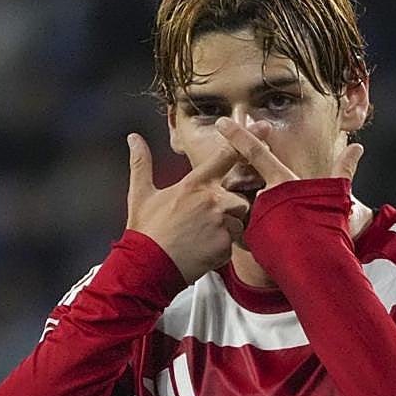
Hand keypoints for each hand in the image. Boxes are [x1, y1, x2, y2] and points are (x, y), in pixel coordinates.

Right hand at [125, 133, 251, 283]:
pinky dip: (221, 249)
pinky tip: (202, 252)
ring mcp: (220, 222)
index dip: (246, 140)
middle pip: (239, 197)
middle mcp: (211, 200)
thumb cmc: (145, 231)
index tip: (262, 128)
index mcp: (194, 184)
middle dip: (229, 209)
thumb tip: (133, 138)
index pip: (226, 156)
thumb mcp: (140, 194)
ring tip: (201, 238)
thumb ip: (141, 163)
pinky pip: (233, 244)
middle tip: (203, 223)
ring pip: (238, 221)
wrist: (147, 267)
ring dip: (226, 229)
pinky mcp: (225, 245)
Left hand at [214, 117, 368, 237]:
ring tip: (278, 228)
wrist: (319, 265)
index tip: (222, 122)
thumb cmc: (329, 229)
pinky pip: (244, 230)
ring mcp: (253, 217)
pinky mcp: (248, 239)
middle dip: (250, 190)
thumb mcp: (336, 194)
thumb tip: (357, 147)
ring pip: (246, 207)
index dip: (238, 136)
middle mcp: (263, 196)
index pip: (255, 152)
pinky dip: (254, 234)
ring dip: (256, 214)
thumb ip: (343, 170)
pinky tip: (271, 242)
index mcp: (282, 182)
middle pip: (247, 184)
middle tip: (274, 208)